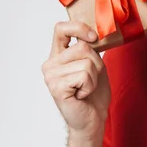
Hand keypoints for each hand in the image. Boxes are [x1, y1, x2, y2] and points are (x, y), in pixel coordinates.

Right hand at [41, 21, 110, 139]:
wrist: (92, 119)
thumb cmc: (93, 93)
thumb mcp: (94, 64)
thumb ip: (90, 48)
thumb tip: (93, 33)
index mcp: (58, 55)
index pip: (61, 28)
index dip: (79, 27)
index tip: (93, 38)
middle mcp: (50, 64)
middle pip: (82, 46)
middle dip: (96, 63)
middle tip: (89, 80)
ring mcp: (50, 76)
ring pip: (87, 62)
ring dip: (94, 77)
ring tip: (85, 89)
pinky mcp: (56, 87)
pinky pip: (84, 75)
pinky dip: (90, 85)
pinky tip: (81, 95)